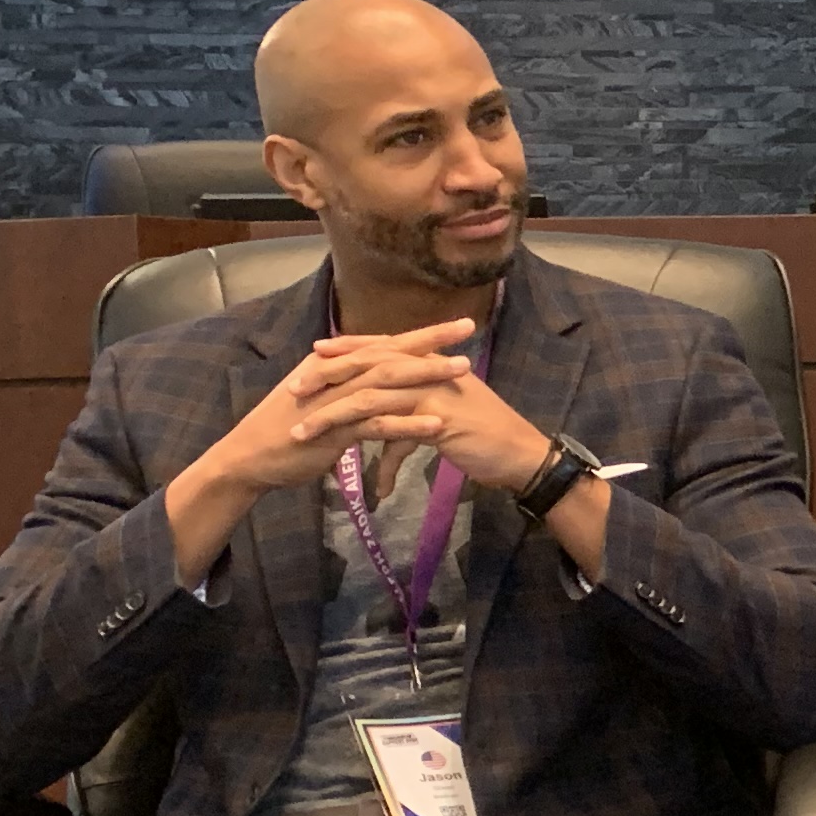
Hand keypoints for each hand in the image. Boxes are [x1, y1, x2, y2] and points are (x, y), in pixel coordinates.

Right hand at [188, 324, 477, 499]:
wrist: (249, 457)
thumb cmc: (288, 429)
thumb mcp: (322, 400)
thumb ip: (348, 386)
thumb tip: (378, 377)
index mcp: (334, 364)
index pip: (384, 343)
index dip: (422, 334)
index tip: (459, 324)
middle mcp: (333, 374)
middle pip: (389, 353)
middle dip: (430, 342)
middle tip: (469, 329)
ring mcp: (333, 401)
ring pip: (386, 382)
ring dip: (427, 376)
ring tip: (463, 371)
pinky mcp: (332, 430)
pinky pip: (374, 424)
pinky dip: (406, 423)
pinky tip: (436, 425)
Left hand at [283, 325, 555, 491]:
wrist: (522, 455)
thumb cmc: (487, 438)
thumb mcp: (444, 423)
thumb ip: (413, 425)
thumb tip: (389, 442)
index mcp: (432, 364)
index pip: (383, 347)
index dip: (349, 348)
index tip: (316, 353)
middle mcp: (429, 370)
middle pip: (367, 364)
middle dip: (326, 375)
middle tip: (293, 389)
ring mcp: (431, 391)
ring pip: (367, 395)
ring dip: (329, 415)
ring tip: (300, 432)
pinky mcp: (434, 418)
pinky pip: (386, 428)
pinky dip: (364, 450)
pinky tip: (348, 468)